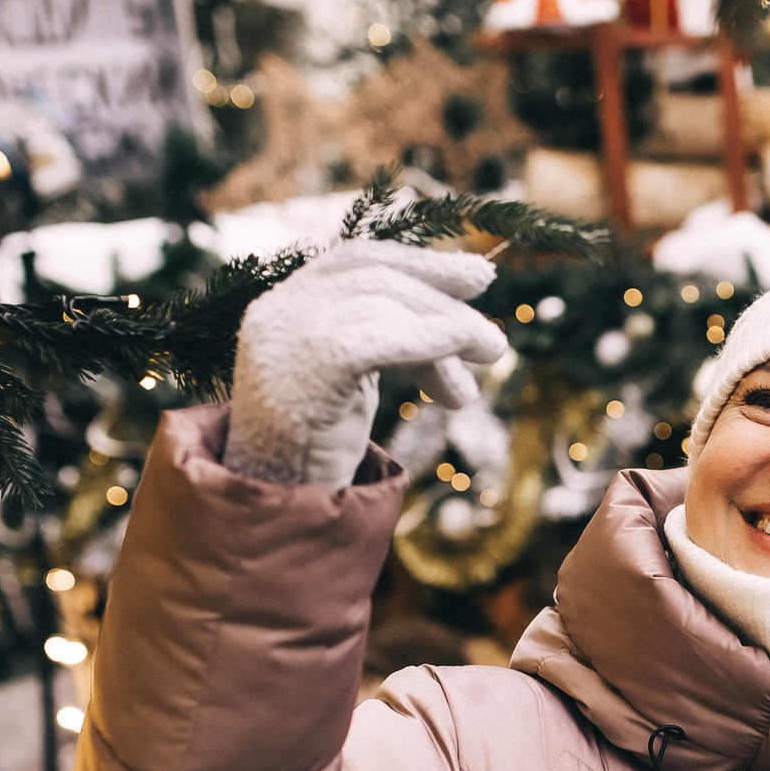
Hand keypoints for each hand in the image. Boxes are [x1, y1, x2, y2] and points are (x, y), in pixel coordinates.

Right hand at [223, 240, 507, 487]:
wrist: (276, 509)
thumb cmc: (319, 453)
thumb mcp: (352, 385)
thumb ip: (384, 343)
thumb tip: (462, 323)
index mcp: (284, 307)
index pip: (357, 261)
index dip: (421, 263)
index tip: (479, 276)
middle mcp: (278, 311)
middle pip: (376, 280)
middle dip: (443, 301)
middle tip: (493, 338)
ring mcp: (285, 336)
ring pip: (383, 302)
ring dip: (449, 328)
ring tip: (490, 355)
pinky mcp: (305, 366)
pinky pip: (381, 337)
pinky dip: (434, 338)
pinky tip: (468, 347)